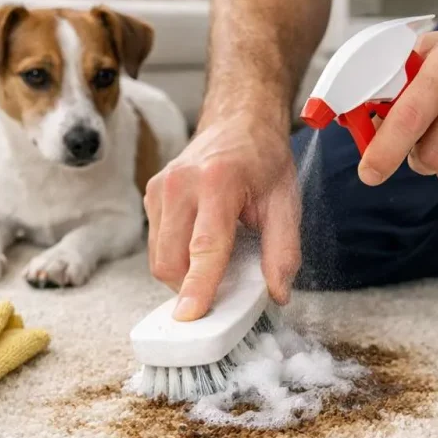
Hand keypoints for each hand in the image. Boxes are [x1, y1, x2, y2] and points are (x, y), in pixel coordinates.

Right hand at [144, 113, 300, 320]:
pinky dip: (177, 256)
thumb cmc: (264, 159)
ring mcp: (160, 188)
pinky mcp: (151, 194)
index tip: (191, 315)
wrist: (239, 121)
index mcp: (217, 182)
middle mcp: (180, 184)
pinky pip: (157, 243)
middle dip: (192, 287)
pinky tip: (201, 243)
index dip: (198, 285)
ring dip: (184, 273)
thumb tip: (277, 293)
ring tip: (216, 260)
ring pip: (159, 257)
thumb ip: (284, 250)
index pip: (205, 247)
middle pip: (171, 260)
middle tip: (224, 287)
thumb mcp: (286, 202)